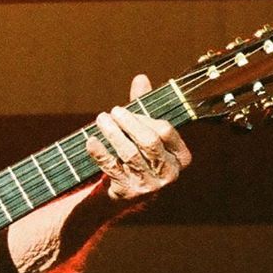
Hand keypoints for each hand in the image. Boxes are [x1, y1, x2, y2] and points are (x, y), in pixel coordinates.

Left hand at [86, 74, 192, 201]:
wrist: (127, 194)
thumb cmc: (141, 156)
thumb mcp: (146, 133)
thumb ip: (144, 107)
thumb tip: (140, 78)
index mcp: (181, 157)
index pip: (165, 130)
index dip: (145, 117)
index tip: (127, 109)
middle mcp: (168, 173)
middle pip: (149, 142)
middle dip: (129, 123)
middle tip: (113, 111)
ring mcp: (149, 185)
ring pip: (130, 154)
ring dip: (113, 133)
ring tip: (101, 119)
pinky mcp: (128, 192)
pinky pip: (112, 168)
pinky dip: (100, 153)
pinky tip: (91, 140)